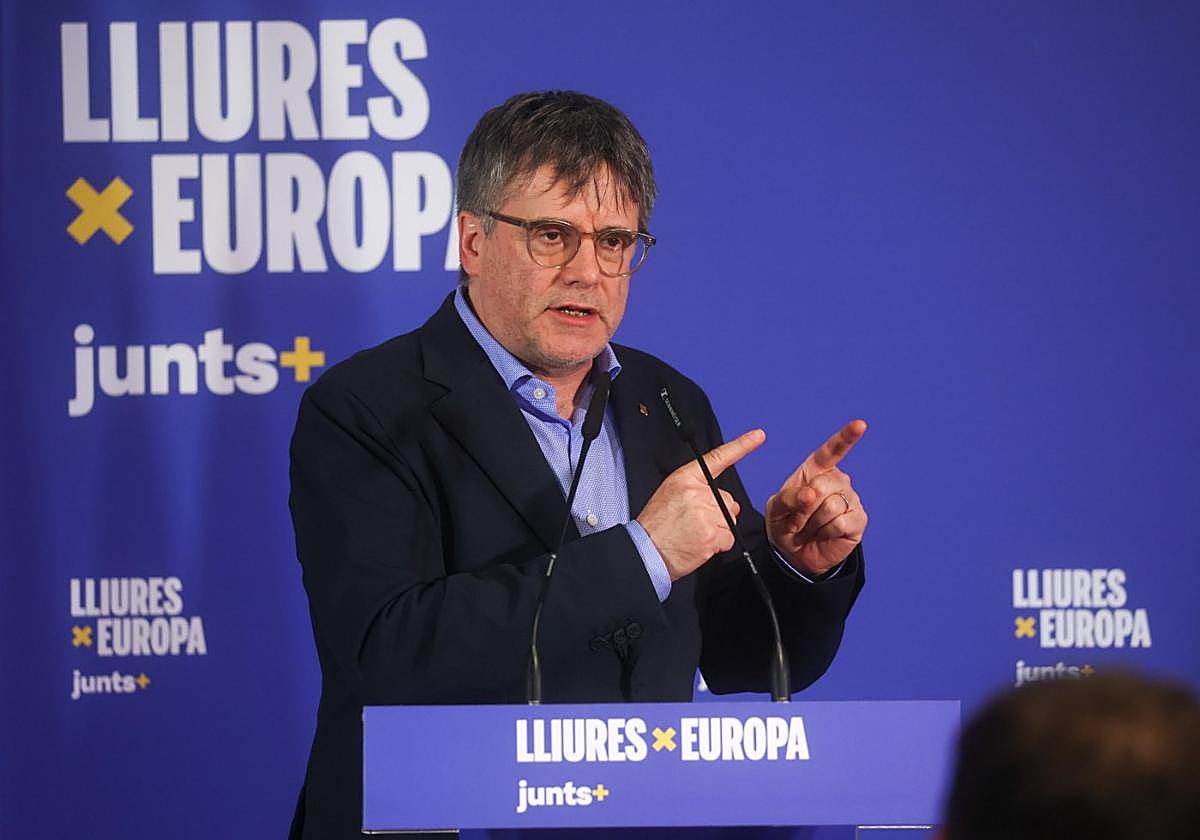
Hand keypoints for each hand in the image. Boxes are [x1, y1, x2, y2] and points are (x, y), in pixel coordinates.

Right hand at [637, 429, 765, 580]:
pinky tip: (700, 545)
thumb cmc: (657, 525)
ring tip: (694, 535)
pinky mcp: (712, 535)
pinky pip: (728, 538)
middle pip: (728, 500)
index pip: (717, 458)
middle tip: (695, 523)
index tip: (758, 436)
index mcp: (686, 478)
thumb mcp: (671, 494)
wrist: (646, 550)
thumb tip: (731, 505)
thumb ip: (700, 492)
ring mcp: (706, 514)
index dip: (741, 446)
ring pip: (729, 520)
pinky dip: (718, 545)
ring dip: (717, 530)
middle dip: (718, 513)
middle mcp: (698, 493)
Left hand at [765, 420, 867, 576]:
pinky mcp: (859, 519)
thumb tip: (811, 493)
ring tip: (811, 528)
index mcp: (816, 470)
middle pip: (821, 487)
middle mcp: (837, 480)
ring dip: (813, 523)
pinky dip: (826, 532)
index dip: (846, 437)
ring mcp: (851, 499)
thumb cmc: (785, 524)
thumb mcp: (776, 509)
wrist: (796, 553)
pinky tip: (825, 534)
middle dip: (803, 508)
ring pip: (831, 506)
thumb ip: (788, 498)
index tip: (860, 425)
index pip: (832, 450)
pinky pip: (840, 523)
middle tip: (798, 520)